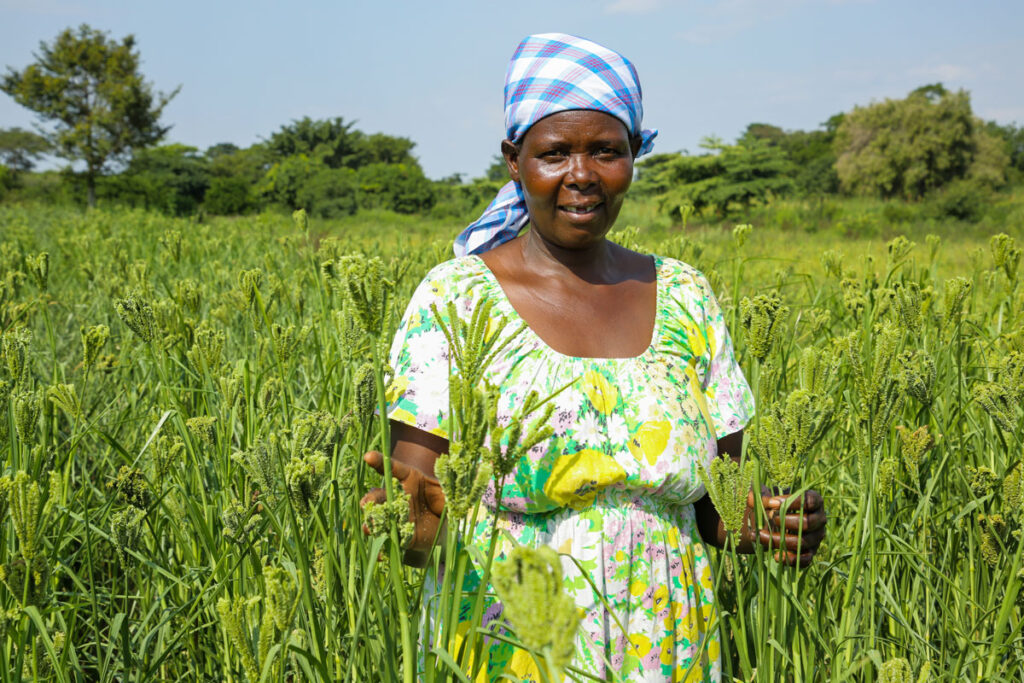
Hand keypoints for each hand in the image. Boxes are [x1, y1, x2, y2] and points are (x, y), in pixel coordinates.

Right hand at [360, 451, 445, 566]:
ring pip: (378, 519)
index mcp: (409, 480)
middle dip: (371, 499)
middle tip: (366, 503)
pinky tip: (379, 554)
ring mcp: (396, 517)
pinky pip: (387, 541)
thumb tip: (452, 473)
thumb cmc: (446, 499)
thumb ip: (445, 487)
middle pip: (379, 496)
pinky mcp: (400, 536)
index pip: (393, 468)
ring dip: (371, 523)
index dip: (380, 461)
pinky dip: (381, 549)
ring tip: (370, 527)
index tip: (368, 456)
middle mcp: (397, 497)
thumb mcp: (448, 491)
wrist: (448, 525)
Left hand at [749, 489, 825, 567]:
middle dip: (785, 522)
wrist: (773, 521)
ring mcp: (816, 537)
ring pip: (802, 542)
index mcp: (815, 501)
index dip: (792, 502)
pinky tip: (776, 556)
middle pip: (807, 523)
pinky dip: (791, 559)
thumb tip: (767, 503)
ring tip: (761, 535)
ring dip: (780, 540)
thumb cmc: (773, 504)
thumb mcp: (765, 497)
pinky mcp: (811, 552)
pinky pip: (806, 559)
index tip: (773, 504)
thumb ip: (761, 495)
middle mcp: (820, 519)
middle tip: (771, 518)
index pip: (810, 501)